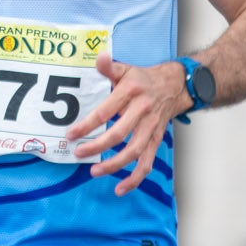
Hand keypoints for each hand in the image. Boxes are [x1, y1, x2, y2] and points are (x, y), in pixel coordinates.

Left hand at [65, 51, 191, 196]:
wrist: (175, 85)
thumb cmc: (143, 79)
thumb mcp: (126, 69)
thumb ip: (110, 67)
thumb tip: (99, 58)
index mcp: (131, 93)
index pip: (105, 112)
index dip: (87, 125)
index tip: (71, 134)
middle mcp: (142, 111)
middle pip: (118, 135)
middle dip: (97, 147)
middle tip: (78, 153)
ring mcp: (150, 128)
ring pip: (134, 152)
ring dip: (114, 165)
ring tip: (95, 172)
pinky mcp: (156, 140)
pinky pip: (147, 162)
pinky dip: (135, 178)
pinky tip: (120, 188)